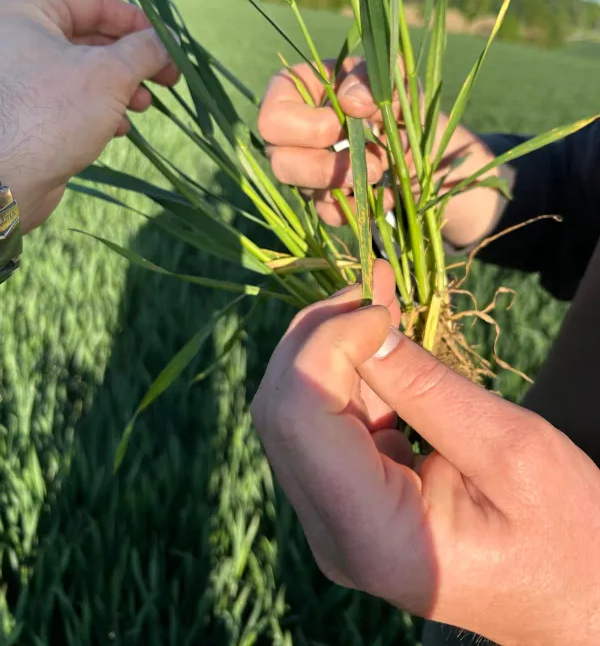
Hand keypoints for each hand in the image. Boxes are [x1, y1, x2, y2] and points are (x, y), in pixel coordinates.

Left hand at [0, 0, 178, 232]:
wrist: (8, 179)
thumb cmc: (52, 113)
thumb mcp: (110, 73)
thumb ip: (145, 50)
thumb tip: (168, 42)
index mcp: (25, 12)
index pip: (94, 2)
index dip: (137, 22)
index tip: (167, 45)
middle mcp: (17, 40)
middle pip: (90, 38)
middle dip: (132, 60)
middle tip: (166, 78)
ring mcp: (20, 79)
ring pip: (84, 72)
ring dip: (121, 88)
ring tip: (143, 105)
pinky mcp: (27, 113)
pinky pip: (71, 100)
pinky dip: (101, 109)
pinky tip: (119, 127)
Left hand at [252, 260, 599, 645]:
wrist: (575, 592)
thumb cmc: (565, 532)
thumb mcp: (508, 449)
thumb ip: (425, 386)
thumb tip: (362, 322)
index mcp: (372, 536)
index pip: (299, 418)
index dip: (326, 344)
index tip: (382, 308)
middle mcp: (335, 535)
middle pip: (283, 412)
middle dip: (320, 333)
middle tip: (372, 281)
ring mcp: (335, 520)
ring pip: (296, 411)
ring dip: (332, 343)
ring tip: (378, 291)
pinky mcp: (347, 501)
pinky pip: (326, 424)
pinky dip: (347, 371)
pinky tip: (377, 332)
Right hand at [259, 57, 501, 247]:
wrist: (417, 133)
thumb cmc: (393, 95)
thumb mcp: (390, 77)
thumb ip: (370, 79)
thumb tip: (351, 103)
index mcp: (295, 93)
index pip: (272, 118)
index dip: (303, 128)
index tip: (340, 125)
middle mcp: (290, 135)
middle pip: (279, 162)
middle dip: (325, 167)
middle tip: (371, 163)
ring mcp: (305, 169)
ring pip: (303, 191)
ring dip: (346, 186)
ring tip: (382, 172)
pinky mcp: (324, 198)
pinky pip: (329, 213)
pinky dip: (360, 206)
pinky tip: (388, 193)